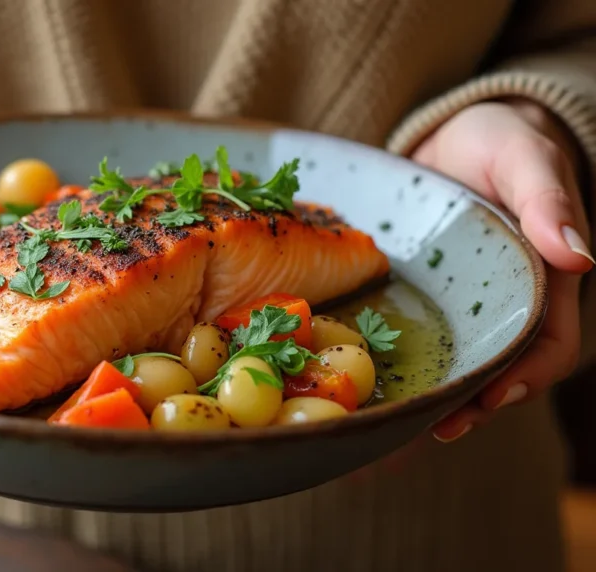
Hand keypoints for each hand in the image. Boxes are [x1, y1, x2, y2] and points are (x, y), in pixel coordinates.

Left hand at [411, 99, 592, 441]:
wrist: (455, 135)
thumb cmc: (501, 141)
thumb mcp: (525, 158)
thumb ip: (549, 201)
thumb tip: (582, 260)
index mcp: (545, 278)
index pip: (549, 342)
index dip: (527, 375)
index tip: (493, 398)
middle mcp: (507, 300)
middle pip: (503, 366)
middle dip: (476, 403)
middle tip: (437, 428)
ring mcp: (466, 302)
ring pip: (461, 359)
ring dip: (441, 394)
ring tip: (406, 420)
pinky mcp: (429, 297)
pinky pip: (423, 336)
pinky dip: (407, 362)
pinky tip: (378, 384)